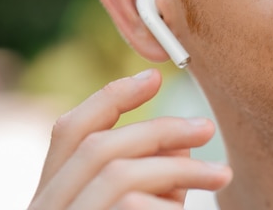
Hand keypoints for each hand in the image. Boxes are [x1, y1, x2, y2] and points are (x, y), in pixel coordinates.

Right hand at [28, 69, 231, 208]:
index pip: (69, 130)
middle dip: (161, 128)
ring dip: (178, 168)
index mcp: (52, 196)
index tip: (153, 76)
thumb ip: (149, 179)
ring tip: (220, 174)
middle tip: (207, 128)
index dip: (111, 98)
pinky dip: (168, 206)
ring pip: (119, 175)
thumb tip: (183, 146)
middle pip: (100, 146)